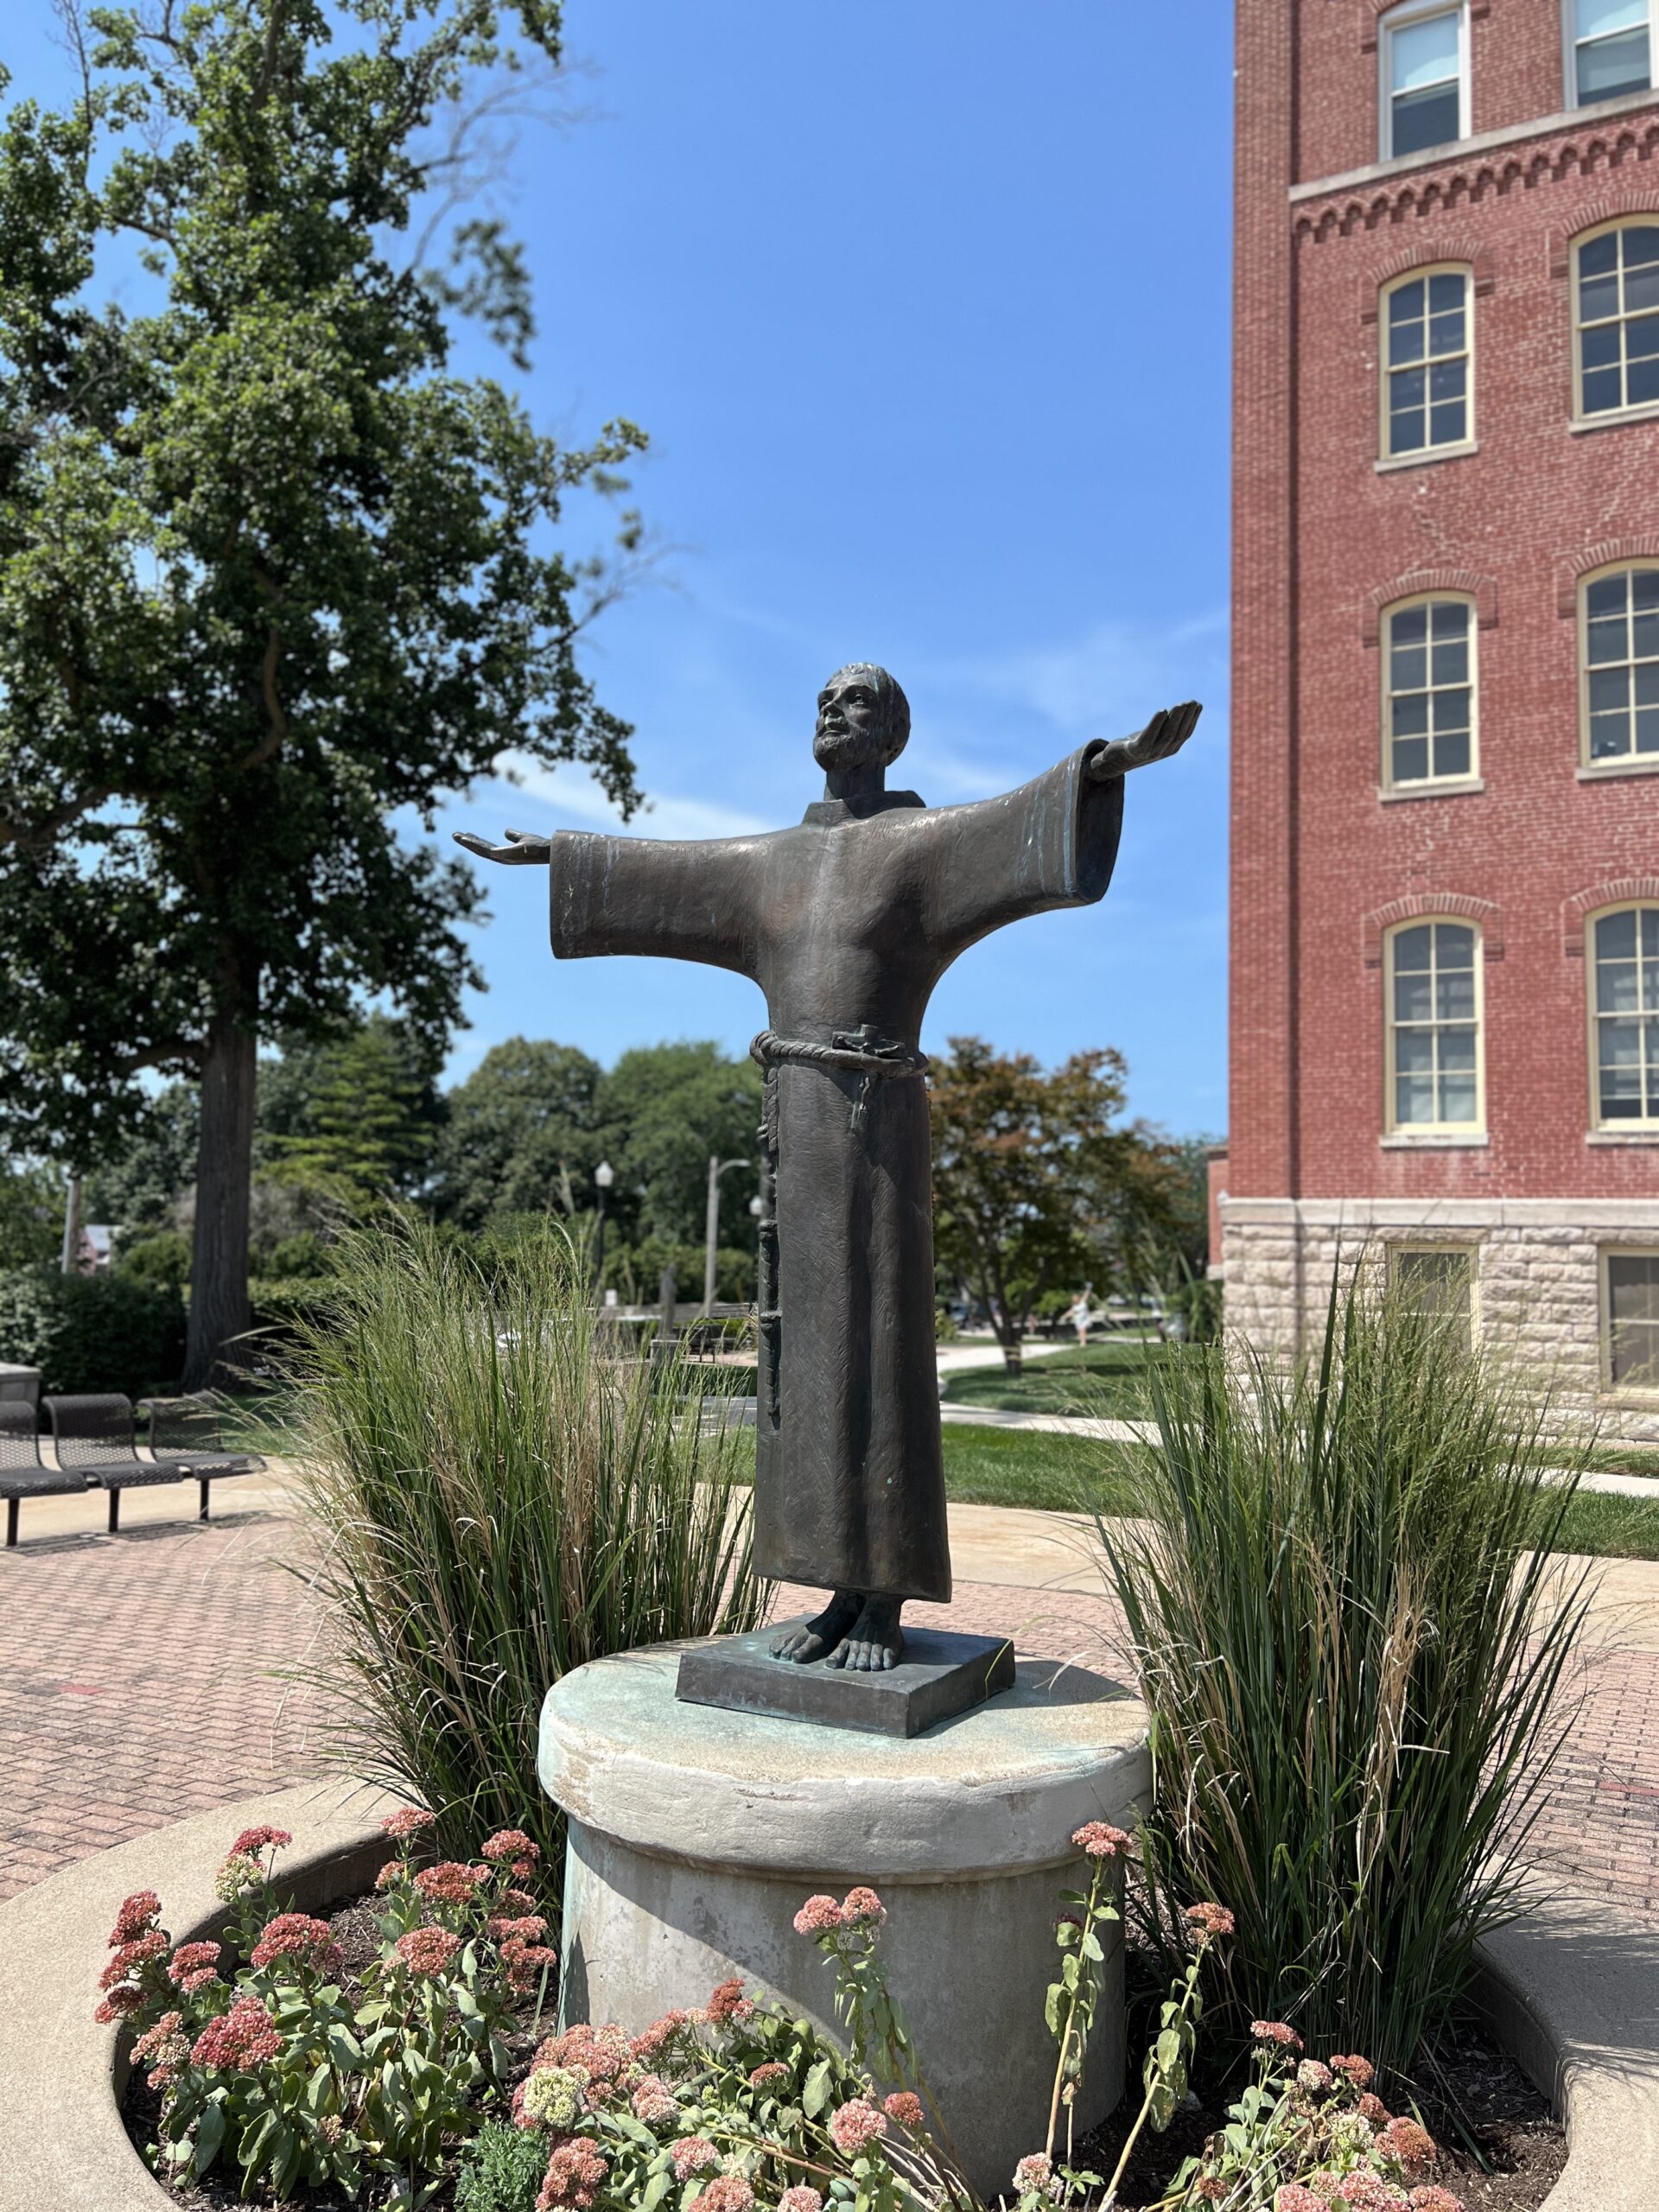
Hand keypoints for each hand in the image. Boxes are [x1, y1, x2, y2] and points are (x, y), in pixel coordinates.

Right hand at [452, 826, 551, 865]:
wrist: (549, 850)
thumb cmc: (539, 846)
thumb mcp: (523, 838)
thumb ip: (514, 836)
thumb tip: (506, 832)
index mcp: (505, 854)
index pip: (487, 848)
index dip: (476, 841)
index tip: (466, 834)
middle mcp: (502, 858)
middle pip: (481, 850)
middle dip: (468, 843)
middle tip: (455, 835)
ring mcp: (502, 858)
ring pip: (480, 851)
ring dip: (468, 843)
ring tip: (456, 835)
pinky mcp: (503, 856)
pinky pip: (485, 850)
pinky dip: (475, 844)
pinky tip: (466, 838)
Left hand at [1086, 700, 1201, 780]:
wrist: (1114, 759)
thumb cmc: (1137, 743)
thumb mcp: (1155, 734)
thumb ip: (1168, 724)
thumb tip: (1185, 707)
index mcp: (1170, 748)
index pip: (1186, 733)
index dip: (1193, 719)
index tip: (1197, 705)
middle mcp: (1163, 752)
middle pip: (1178, 733)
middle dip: (1185, 717)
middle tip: (1190, 702)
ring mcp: (1150, 753)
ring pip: (1167, 734)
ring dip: (1175, 718)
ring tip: (1180, 705)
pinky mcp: (1136, 750)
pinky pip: (1148, 736)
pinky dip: (1156, 724)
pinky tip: (1162, 711)